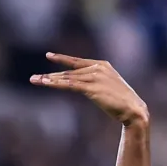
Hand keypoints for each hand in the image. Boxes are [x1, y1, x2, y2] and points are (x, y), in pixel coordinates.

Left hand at [30, 53, 148, 125]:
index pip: (77, 62)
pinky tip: (46, 83)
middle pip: (68, 72)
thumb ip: (96, 84)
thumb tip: (85, 87)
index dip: (62, 59)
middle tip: (33, 78)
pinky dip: (56, 84)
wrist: (133, 109)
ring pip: (66, 78)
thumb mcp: (108, 88)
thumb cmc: (122, 102)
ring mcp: (94, 77)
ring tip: (34, 81)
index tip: (48, 56)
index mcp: (102, 65)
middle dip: (50, 76)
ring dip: (49, 80)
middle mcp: (97, 68)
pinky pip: (69, 85)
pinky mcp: (91, 87)